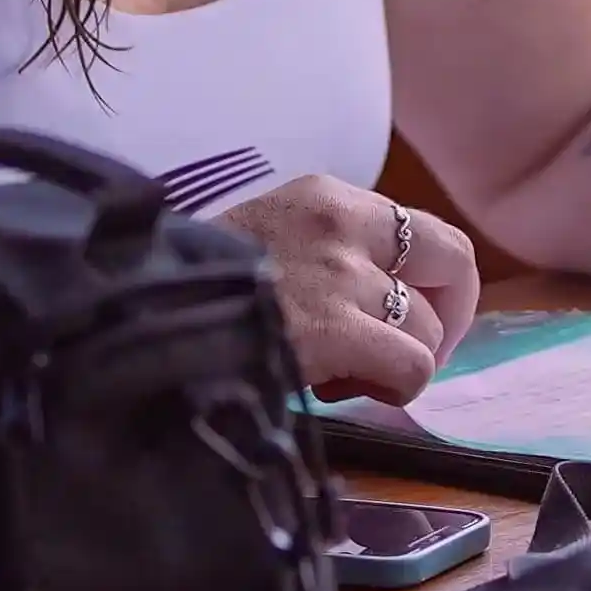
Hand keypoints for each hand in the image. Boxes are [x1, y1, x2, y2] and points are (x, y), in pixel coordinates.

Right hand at [219, 174, 482, 406]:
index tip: (415, 317)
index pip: (423, 231)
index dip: (436, 283)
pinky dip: (394, 389)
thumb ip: (330, 258)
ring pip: (427, 329)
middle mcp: (341, 223)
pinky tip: (346, 393)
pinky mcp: (334, 328)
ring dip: (396, 363)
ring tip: (341, 375)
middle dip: (445, 318)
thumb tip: (394, 304)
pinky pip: (413, 367)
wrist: (137, 314)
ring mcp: (340, 275)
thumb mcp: (268, 244)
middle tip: (409, 354)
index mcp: (323, 197)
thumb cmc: (194, 291)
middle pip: (452, 263)